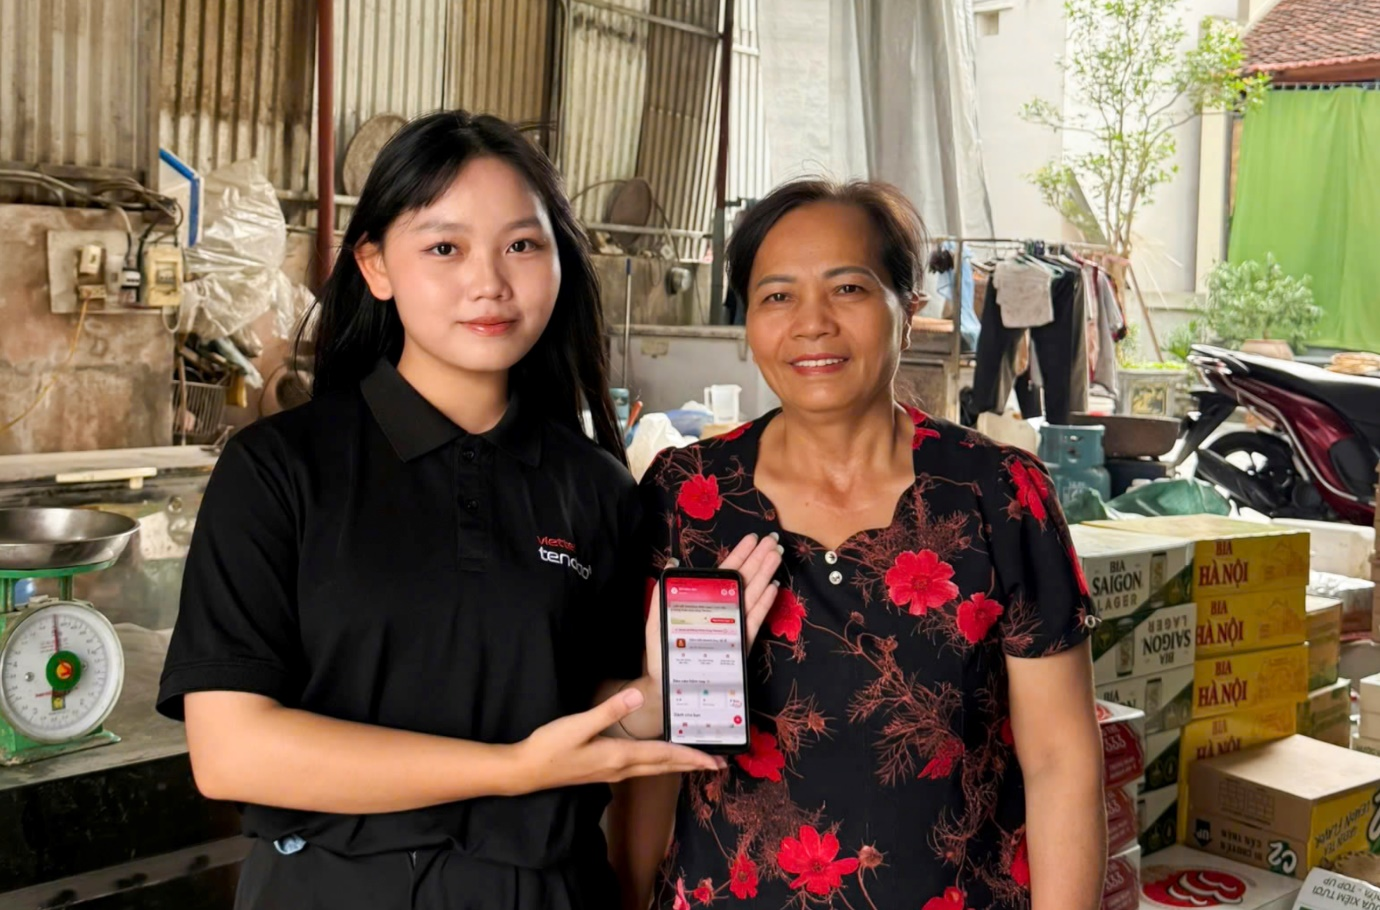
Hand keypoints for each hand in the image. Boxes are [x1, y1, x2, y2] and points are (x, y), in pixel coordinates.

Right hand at [514, 687, 724, 791]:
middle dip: (692, 764)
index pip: (664, 756)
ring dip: (677, 765)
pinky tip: (658, 760)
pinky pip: (640, 768)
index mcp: (619, 756)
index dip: (691, 757)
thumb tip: (638, 695)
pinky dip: (658, 764)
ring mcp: (612, 772)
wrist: (526, 771)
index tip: (715, 761)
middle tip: (719, 765)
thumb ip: (610, 710)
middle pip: (664, 766)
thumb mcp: (578, 724)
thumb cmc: (550, 747)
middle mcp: (621, 768)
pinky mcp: (603, 770)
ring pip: (654, 769)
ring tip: (697, 762)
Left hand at [645, 533, 783, 688]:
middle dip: (759, 558)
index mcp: (707, 601)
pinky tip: (772, 586)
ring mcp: (734, 625)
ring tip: (776, 555)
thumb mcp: (657, 618)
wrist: (669, 683)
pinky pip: (753, 619)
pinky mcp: (739, 643)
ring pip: (753, 594)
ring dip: (765, 573)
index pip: (726, 573)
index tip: (752, 538)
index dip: (740, 555)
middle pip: (745, 579)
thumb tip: (672, 562)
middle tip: (773, 539)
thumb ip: (663, 591)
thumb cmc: (664, 651)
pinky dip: (763, 603)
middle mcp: (723, 610)